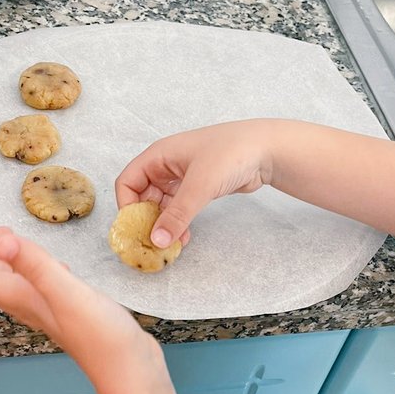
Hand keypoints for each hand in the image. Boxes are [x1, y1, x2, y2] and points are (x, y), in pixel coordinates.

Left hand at [0, 228, 160, 392]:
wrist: (130, 371)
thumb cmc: (102, 338)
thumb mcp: (66, 292)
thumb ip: (36, 266)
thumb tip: (5, 242)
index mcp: (29, 303)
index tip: (5, 232)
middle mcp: (37, 310)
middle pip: (2, 285)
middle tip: (11, 235)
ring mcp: (56, 315)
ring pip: (24, 288)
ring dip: (21, 265)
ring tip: (32, 248)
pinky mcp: (75, 316)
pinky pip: (49, 292)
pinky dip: (48, 275)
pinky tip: (64, 271)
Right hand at [114, 120, 273, 247]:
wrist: (267, 150)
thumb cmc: (231, 154)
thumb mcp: (200, 185)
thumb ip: (177, 215)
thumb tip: (156, 240)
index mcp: (159, 155)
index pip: (127, 181)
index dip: (127, 206)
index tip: (136, 229)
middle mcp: (167, 164)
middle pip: (142, 196)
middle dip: (146, 220)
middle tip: (153, 243)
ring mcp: (182, 176)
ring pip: (161, 205)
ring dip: (163, 225)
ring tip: (171, 244)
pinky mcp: (197, 187)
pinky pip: (178, 208)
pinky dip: (178, 223)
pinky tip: (184, 237)